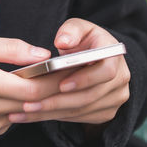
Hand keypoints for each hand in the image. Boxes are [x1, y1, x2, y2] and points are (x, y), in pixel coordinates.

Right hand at [0, 35, 62, 134]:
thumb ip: (10, 48)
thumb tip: (43, 56)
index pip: (31, 88)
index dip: (54, 80)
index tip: (70, 67)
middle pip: (34, 102)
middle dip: (54, 87)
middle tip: (69, 72)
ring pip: (28, 112)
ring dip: (40, 97)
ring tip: (51, 79)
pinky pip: (17, 118)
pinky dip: (23, 105)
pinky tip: (24, 91)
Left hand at [16, 18, 130, 125]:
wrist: (96, 59)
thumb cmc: (85, 40)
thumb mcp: (79, 28)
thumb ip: (71, 30)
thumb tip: (63, 41)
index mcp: (115, 56)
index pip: (106, 72)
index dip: (84, 79)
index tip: (61, 84)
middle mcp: (120, 80)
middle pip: (90, 96)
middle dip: (58, 101)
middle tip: (30, 103)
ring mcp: (115, 99)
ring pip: (82, 110)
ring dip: (52, 112)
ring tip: (26, 110)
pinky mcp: (106, 112)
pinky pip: (80, 118)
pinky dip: (56, 117)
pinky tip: (34, 115)